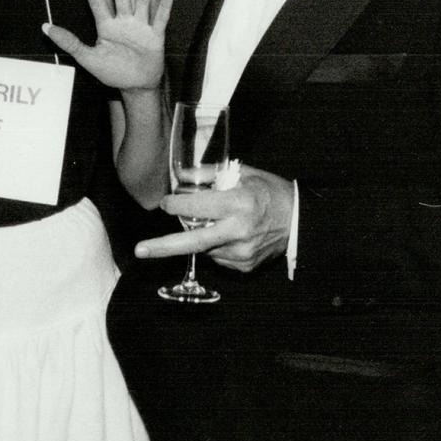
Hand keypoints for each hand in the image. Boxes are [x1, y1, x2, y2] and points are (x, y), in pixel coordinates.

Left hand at [43, 0, 172, 92]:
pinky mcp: (155, 34)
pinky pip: (162, 14)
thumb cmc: (112, 72)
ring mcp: (140, 26)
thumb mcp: (87, 58)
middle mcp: (123, 22)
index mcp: (106, 26)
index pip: (97, 1)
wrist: (135, 86)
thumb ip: (69, 42)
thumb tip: (45, 27)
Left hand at [142, 164, 293, 271]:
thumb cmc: (271, 192)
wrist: (301, 221)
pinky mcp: (244, 266)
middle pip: (192, 241)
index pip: (196, 208)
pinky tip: (231, 234)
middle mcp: (238, 231)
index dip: (176, 206)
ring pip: (204, 248)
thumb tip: (180, 176)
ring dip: (200, 236)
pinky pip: (218, 256)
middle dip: (162, 247)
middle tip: (139, 250)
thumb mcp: (244, 173)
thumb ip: (210, 174)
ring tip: (220, 222)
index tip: (166, 203)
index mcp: (238, 204)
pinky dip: (216, 245)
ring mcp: (242, 253)